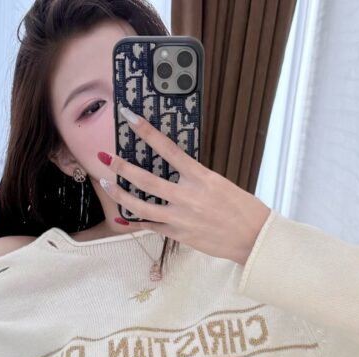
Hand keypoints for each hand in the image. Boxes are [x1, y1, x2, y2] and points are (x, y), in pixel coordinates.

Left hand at [97, 104, 271, 265]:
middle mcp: (187, 196)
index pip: (168, 149)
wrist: (252, 237)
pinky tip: (121, 216)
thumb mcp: (219, 184)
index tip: (130, 118)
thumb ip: (195, 178)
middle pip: (146, 179)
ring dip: (120, 194)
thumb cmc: (241, 208)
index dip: (147, 132)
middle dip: (122, 167)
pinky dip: (134, 221)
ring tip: (106, 184)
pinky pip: (150, 226)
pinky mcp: (178, 234)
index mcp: (201, 177)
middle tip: (106, 158)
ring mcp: (180, 218)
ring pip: (141, 205)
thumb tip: (175, 173)